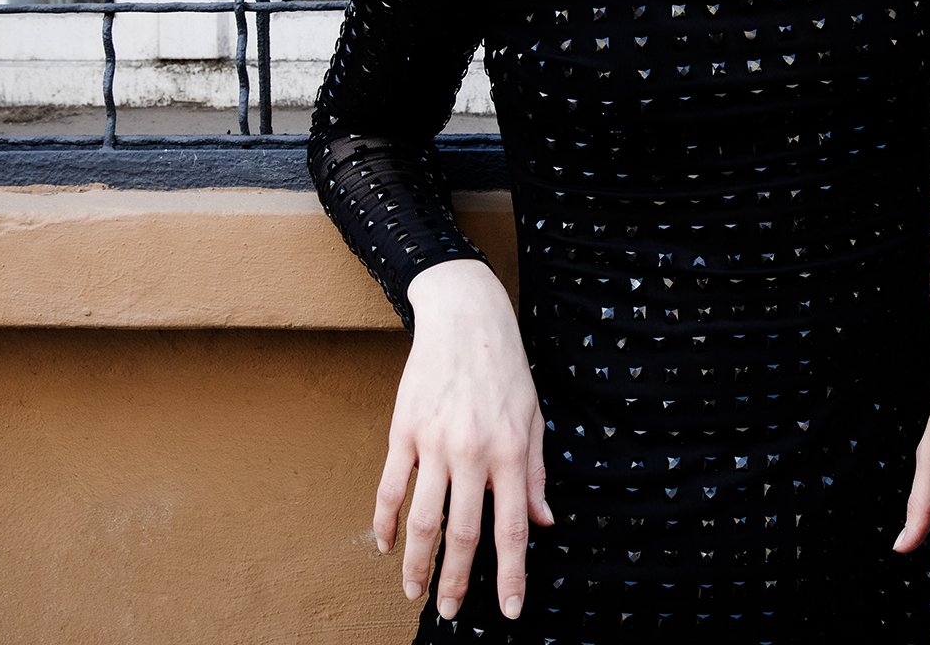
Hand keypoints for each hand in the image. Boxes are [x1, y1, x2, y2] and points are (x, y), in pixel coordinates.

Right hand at [373, 259, 552, 622]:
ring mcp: (434, 442)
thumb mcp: (534, 418)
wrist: (466, 317)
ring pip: (422, 518)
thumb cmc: (506, 368)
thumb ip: (535, 474)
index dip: (511, 575)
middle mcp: (473, 451)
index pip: (511, 528)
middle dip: (456, 581)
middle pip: (462, 532)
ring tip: (414, 591)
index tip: (509, 609)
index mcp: (510, 451)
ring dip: (417, 562)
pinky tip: (387, 545)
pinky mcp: (404, 429)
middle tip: (448, 613)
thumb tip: (543, 523)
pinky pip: (392, 486)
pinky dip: (386, 521)